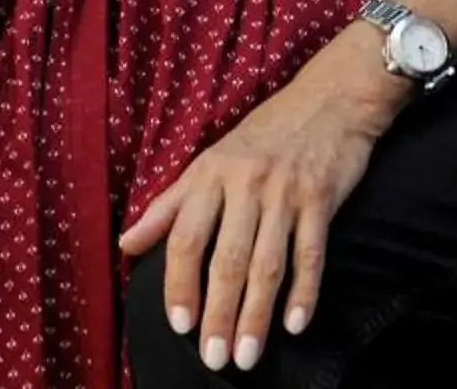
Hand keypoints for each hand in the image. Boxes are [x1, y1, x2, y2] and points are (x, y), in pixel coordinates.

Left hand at [119, 50, 401, 372]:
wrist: (330, 98)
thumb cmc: (264, 134)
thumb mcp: (209, 161)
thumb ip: (168, 206)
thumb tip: (127, 245)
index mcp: (211, 175)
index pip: (186, 238)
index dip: (180, 285)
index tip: (180, 325)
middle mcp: (246, 184)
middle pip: (228, 259)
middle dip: (219, 313)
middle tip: (213, 359)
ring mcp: (286, 192)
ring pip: (268, 263)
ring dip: (257, 314)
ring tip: (247, 356)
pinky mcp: (322, 198)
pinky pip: (312, 253)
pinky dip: (304, 291)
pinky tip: (295, 324)